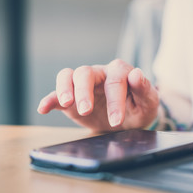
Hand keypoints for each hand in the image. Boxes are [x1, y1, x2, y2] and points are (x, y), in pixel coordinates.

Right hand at [37, 59, 158, 131]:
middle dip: (84, 92)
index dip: (115, 100)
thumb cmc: (139, 109)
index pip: (115, 81)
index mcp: (120, 72)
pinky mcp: (72, 97)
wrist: (128, 120)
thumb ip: (144, 89)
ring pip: (68, 76)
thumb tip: (136, 74)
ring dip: (64, 89)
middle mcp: (100, 73)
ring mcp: (84, 84)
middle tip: (86, 111)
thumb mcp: (148, 103)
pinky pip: (57, 94)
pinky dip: (49, 99)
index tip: (116, 120)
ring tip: (65, 104)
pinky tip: (43, 108)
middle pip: (86, 73)